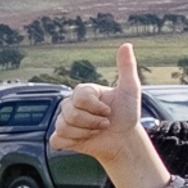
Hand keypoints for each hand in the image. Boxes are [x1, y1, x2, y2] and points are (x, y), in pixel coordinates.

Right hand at [53, 43, 172, 187]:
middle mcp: (71, 104)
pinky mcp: (61, 137)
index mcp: (83, 92)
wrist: (123, 140)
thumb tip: (126, 45)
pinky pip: (57, 139)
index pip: (80, 97)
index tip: (109, 111)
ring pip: (64, 127)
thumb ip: (126, 68)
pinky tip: (84, 139)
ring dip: (85, 133)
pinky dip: (73, 141)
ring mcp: (64, 120)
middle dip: (92, 122)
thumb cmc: (126, 115)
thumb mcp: (130, 90)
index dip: (96, 108)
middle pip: (71, 113)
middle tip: (104, 124)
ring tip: (95, 132)